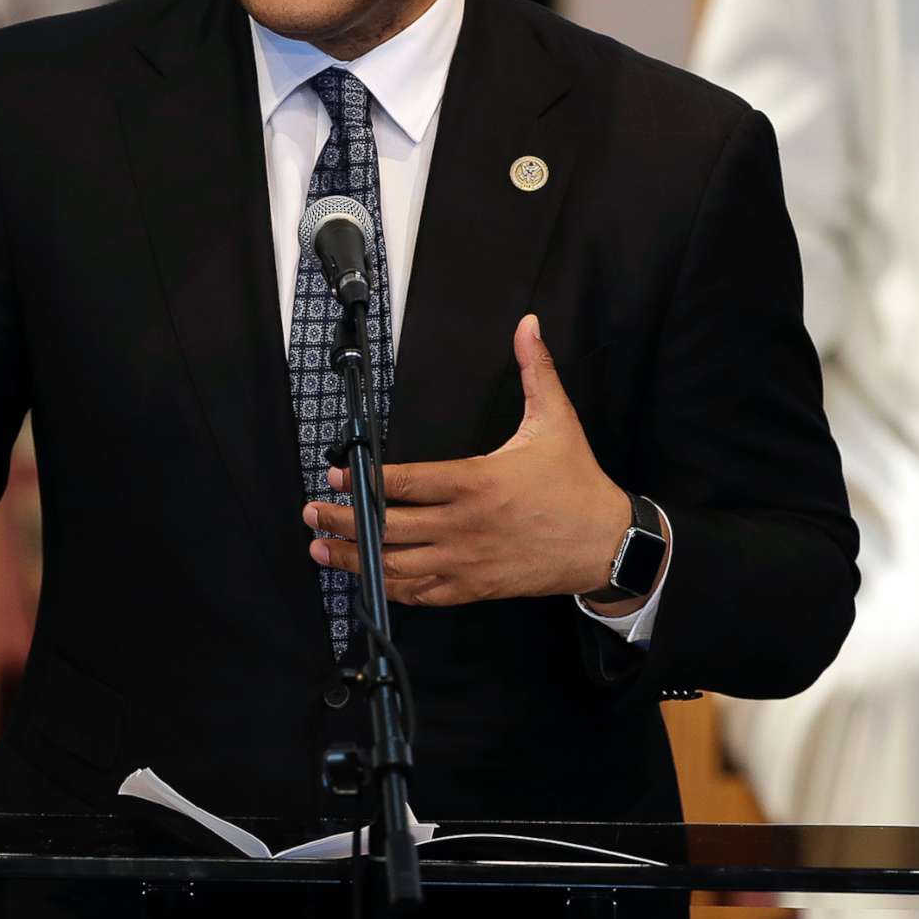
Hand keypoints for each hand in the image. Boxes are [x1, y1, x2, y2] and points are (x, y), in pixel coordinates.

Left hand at [304, 315, 635, 607]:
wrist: (606, 543)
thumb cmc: (577, 483)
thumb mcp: (557, 421)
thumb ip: (535, 370)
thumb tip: (528, 325)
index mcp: (478, 482)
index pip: (407, 482)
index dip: (364, 480)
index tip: (335, 473)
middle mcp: (465, 526)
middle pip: (389, 526)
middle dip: (343, 520)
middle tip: (312, 512)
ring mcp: (467, 561)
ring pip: (397, 566)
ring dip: (355, 558)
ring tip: (320, 548)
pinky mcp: (474, 588)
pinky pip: (422, 593)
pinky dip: (390, 588)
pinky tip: (366, 578)